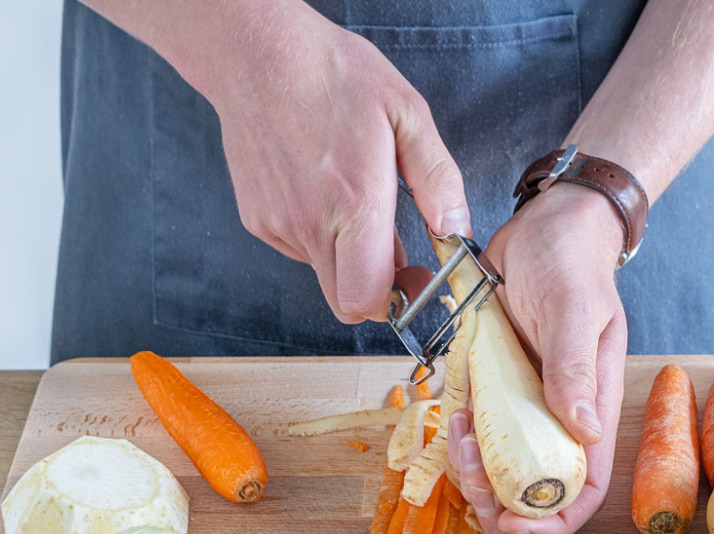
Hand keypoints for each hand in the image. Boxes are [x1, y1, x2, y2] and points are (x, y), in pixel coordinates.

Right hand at [178, 1, 470, 322]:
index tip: (417, 277)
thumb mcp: (406, 113)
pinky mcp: (258, 220)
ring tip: (357, 200)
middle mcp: (309, 223)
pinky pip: (301, 250)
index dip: (396, 301)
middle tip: (398, 253)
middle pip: (346, 301)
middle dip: (378, 289)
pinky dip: (321, 236)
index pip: (366, 300)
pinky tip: (326, 191)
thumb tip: (456, 229)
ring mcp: (278, 225)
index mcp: (353, 204)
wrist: (257, 53)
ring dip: (350, 257)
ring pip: (325, 275)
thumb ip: (438, 180)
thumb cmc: (332, 75)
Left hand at [447, 185, 628, 533]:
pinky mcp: (492, 387)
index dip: (551, 520)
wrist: (544, 227)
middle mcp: (557, 417)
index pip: (582, 489)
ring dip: (467, 467)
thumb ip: (574, 367)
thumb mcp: (574, 310)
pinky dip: (452, 434)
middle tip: (467, 462)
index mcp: (591, 411)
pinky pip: (470, 429)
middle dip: (493, 498)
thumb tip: (585, 428)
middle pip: (528, 491)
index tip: (513, 521)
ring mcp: (521, 405)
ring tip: (453, 428)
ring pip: (493, 467)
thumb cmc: (572, 263)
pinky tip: (446, 410)